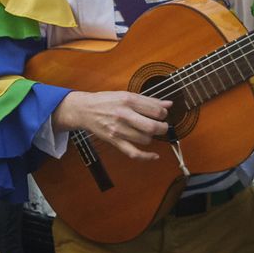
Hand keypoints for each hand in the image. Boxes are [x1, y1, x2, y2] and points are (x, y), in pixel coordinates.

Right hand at [51, 90, 170, 160]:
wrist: (84, 110)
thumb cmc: (105, 101)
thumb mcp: (126, 95)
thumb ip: (148, 100)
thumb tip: (168, 104)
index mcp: (128, 100)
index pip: (156, 110)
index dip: (163, 114)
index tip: (162, 114)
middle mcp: (124, 115)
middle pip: (152, 126)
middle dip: (162, 128)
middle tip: (162, 126)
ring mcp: (119, 130)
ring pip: (145, 139)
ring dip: (151, 137)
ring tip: (147, 132)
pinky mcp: (114, 141)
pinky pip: (133, 153)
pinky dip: (146, 157)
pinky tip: (154, 156)